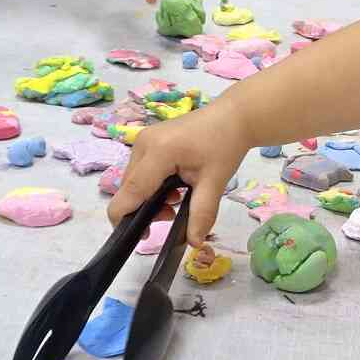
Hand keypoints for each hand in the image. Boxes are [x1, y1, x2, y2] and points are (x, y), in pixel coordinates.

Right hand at [109, 101, 251, 247]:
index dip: (125, 217)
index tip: (140, 236)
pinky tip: (173, 188)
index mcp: (157, 152)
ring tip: (176, 201)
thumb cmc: (225, 144)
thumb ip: (202, 213)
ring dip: (149, 197)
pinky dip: (151, 185)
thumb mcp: (215, 181)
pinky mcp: (148, 140)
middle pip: (129, 188)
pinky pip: (140, 170)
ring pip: (133, 180)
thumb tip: (193, 242)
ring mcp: (143, 139)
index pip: (130, 191)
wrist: (233, 116)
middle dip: (144, 209)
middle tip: (171, 216)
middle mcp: (142, 143)